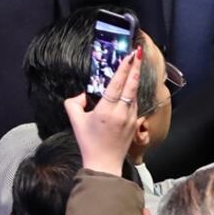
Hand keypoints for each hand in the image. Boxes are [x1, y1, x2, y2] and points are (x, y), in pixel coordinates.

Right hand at [63, 49, 142, 175]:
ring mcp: (131, 118)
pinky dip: (133, 93)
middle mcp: (121, 112)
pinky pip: (135, 103)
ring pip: (134, 93)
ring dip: (135, 78)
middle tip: (139, 52)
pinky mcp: (136, 123)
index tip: (130, 55)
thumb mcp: (75, 121)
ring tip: (136, 63)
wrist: (104, 163)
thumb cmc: (89, 142)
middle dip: (136, 66)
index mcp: (106, 110)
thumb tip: (82, 94)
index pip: (117, 84)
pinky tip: (131, 85)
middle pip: (131, 85)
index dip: (124, 68)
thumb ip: (74, 103)